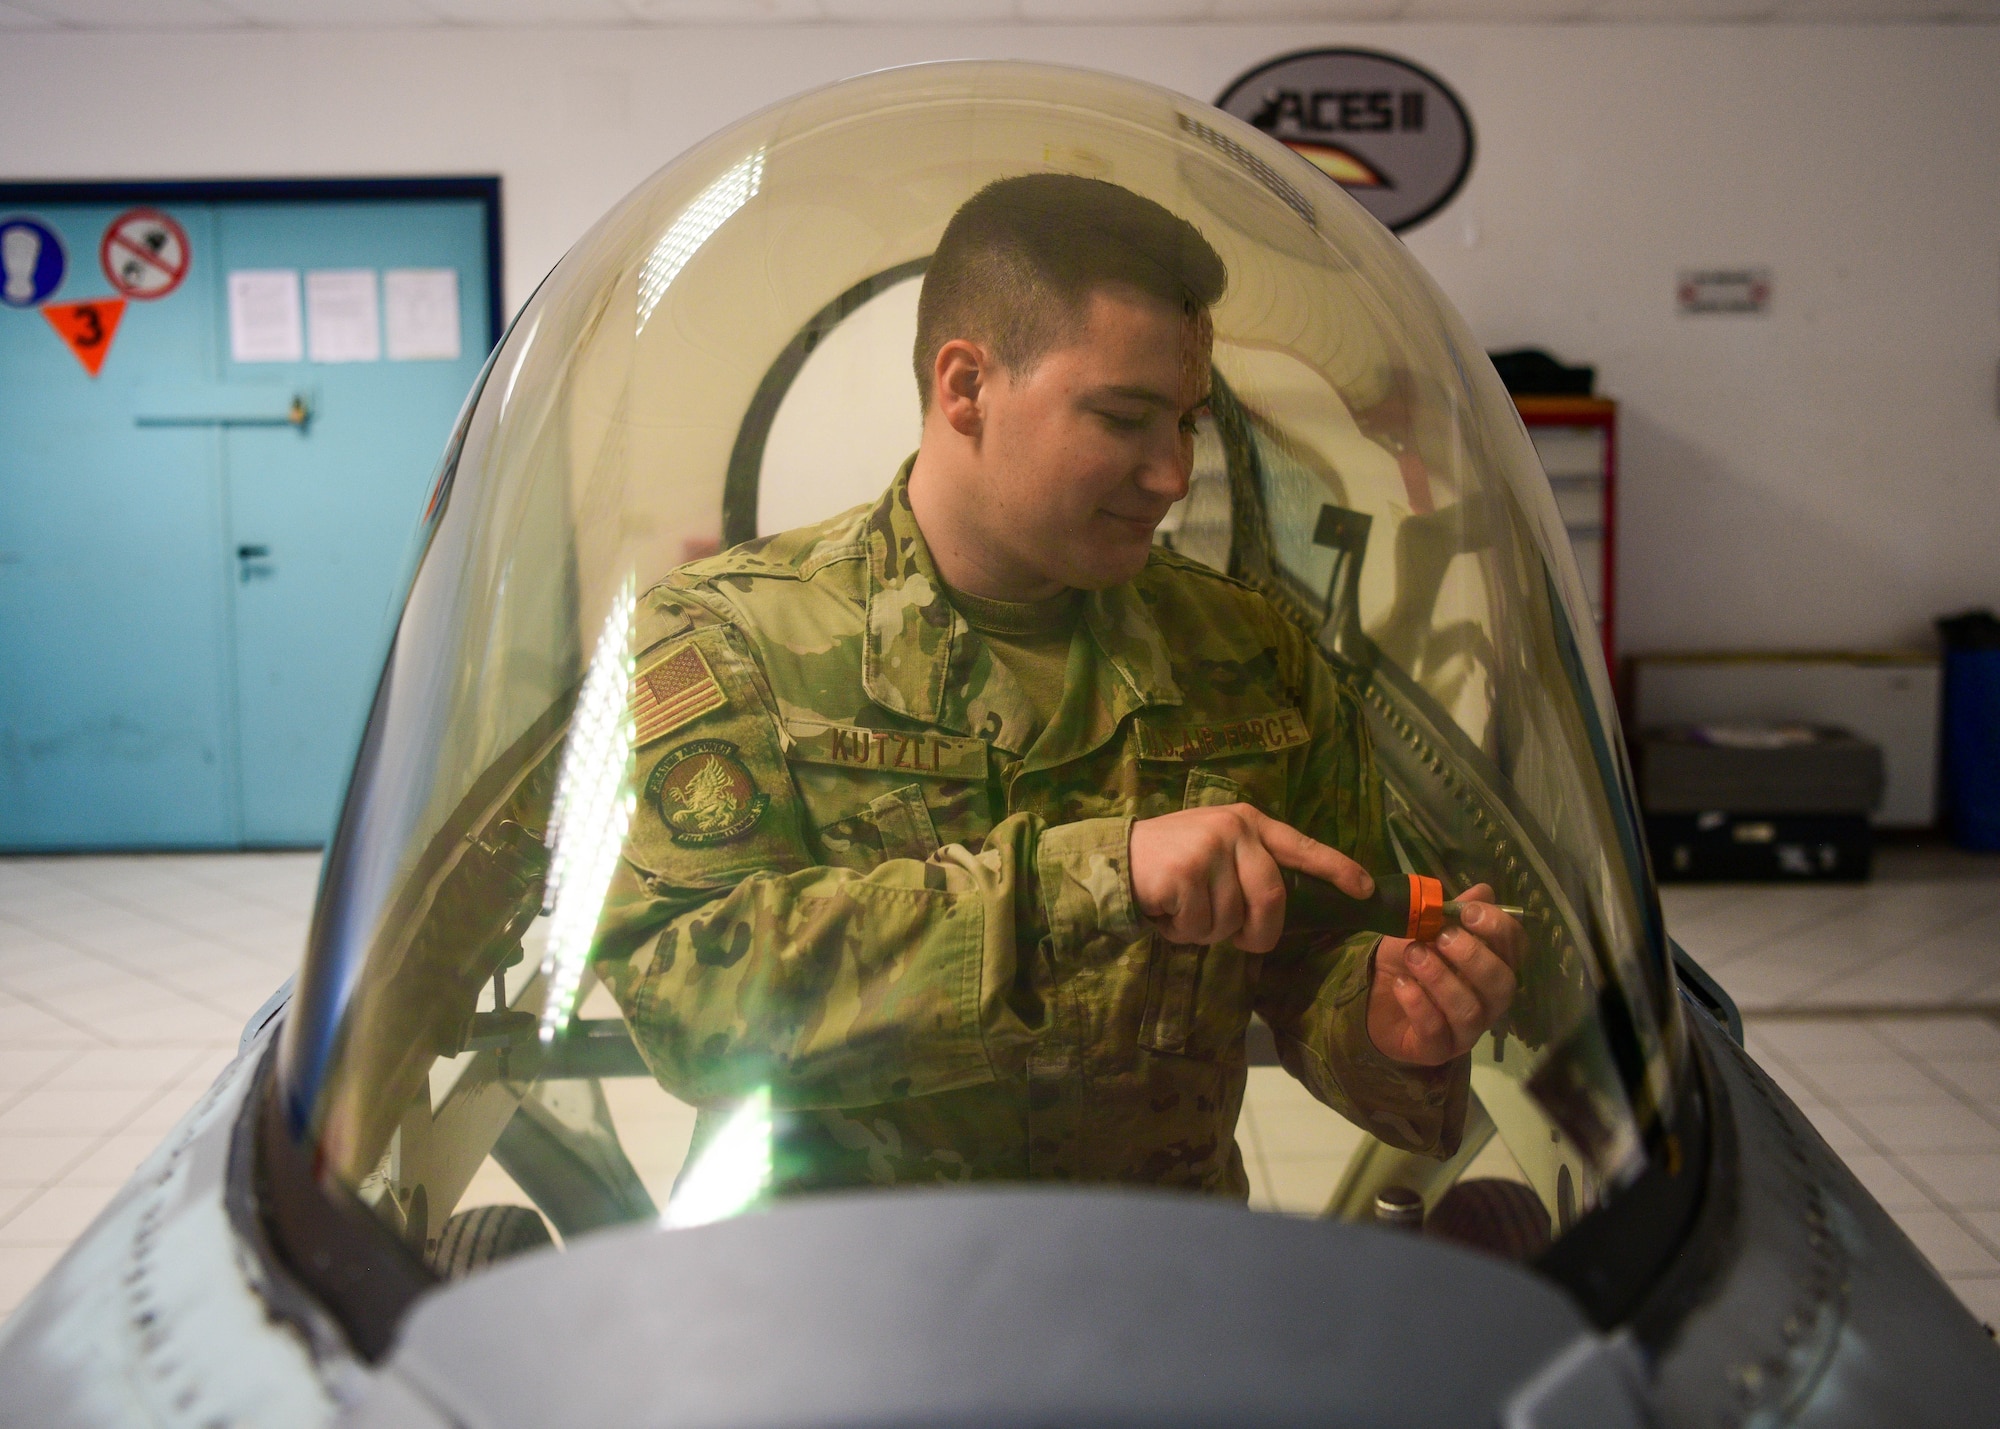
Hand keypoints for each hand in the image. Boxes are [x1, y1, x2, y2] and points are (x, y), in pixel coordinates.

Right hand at [1129, 803, 1372, 953]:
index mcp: (1249, 822)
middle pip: (1273, 899)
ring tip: (1185, 911)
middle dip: (1259, 933)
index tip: (1364, 889)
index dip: (1338, 869)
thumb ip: (1251, 867)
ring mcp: (1209, 849)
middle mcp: (1234, 830)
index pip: (1303, 847)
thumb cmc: (1171, 861)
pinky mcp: (1185, 874)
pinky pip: (1200, 927)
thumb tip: (1283, 911)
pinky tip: (1166, 911)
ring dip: (1208, 932)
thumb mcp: (1217, 850)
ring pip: (1232, 920)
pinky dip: (1183, 932)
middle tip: (1241, 942)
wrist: (1113, 858)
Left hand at [1367, 883, 1522, 1065]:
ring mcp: (1466, 1030)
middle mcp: (1488, 1001)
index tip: (1469, 912)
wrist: (1370, 996)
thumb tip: (1483, 890)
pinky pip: (1436, 1031)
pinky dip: (1419, 1004)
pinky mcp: (1437, 1049)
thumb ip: (1452, 911)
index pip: (1516, 949)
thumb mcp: (1423, 928)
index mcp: (1492, 966)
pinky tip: (1402, 984)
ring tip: (1414, 955)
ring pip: (1470, 1010)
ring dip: (1441, 978)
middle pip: (1502, 984)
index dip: (1499, 929)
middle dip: (1473, 956)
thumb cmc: (1408, 961)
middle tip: (1442, 936)